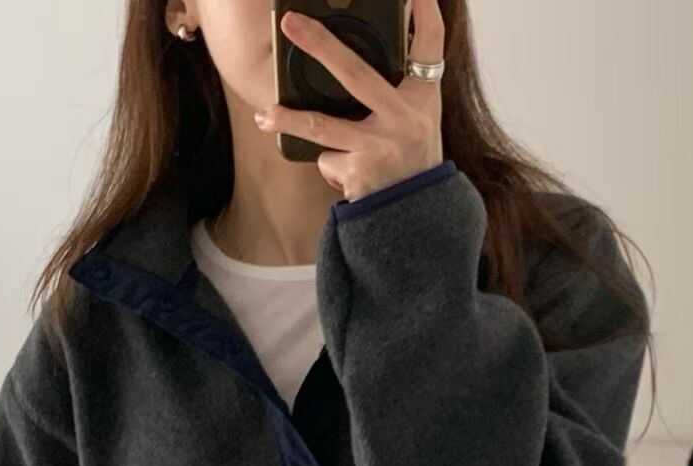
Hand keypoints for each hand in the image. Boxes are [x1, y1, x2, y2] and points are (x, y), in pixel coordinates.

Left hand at [256, 0, 444, 201]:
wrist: (416, 217)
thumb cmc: (413, 159)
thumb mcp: (420, 116)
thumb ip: (400, 83)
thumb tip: (360, 51)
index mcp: (420, 98)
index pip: (429, 44)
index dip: (425, 13)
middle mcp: (403, 120)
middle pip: (356, 73)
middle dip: (321, 45)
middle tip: (291, 24)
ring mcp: (379, 149)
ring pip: (323, 126)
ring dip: (289, 119)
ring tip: (264, 115)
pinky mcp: (358, 176)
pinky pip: (327, 159)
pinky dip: (331, 164)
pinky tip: (348, 174)